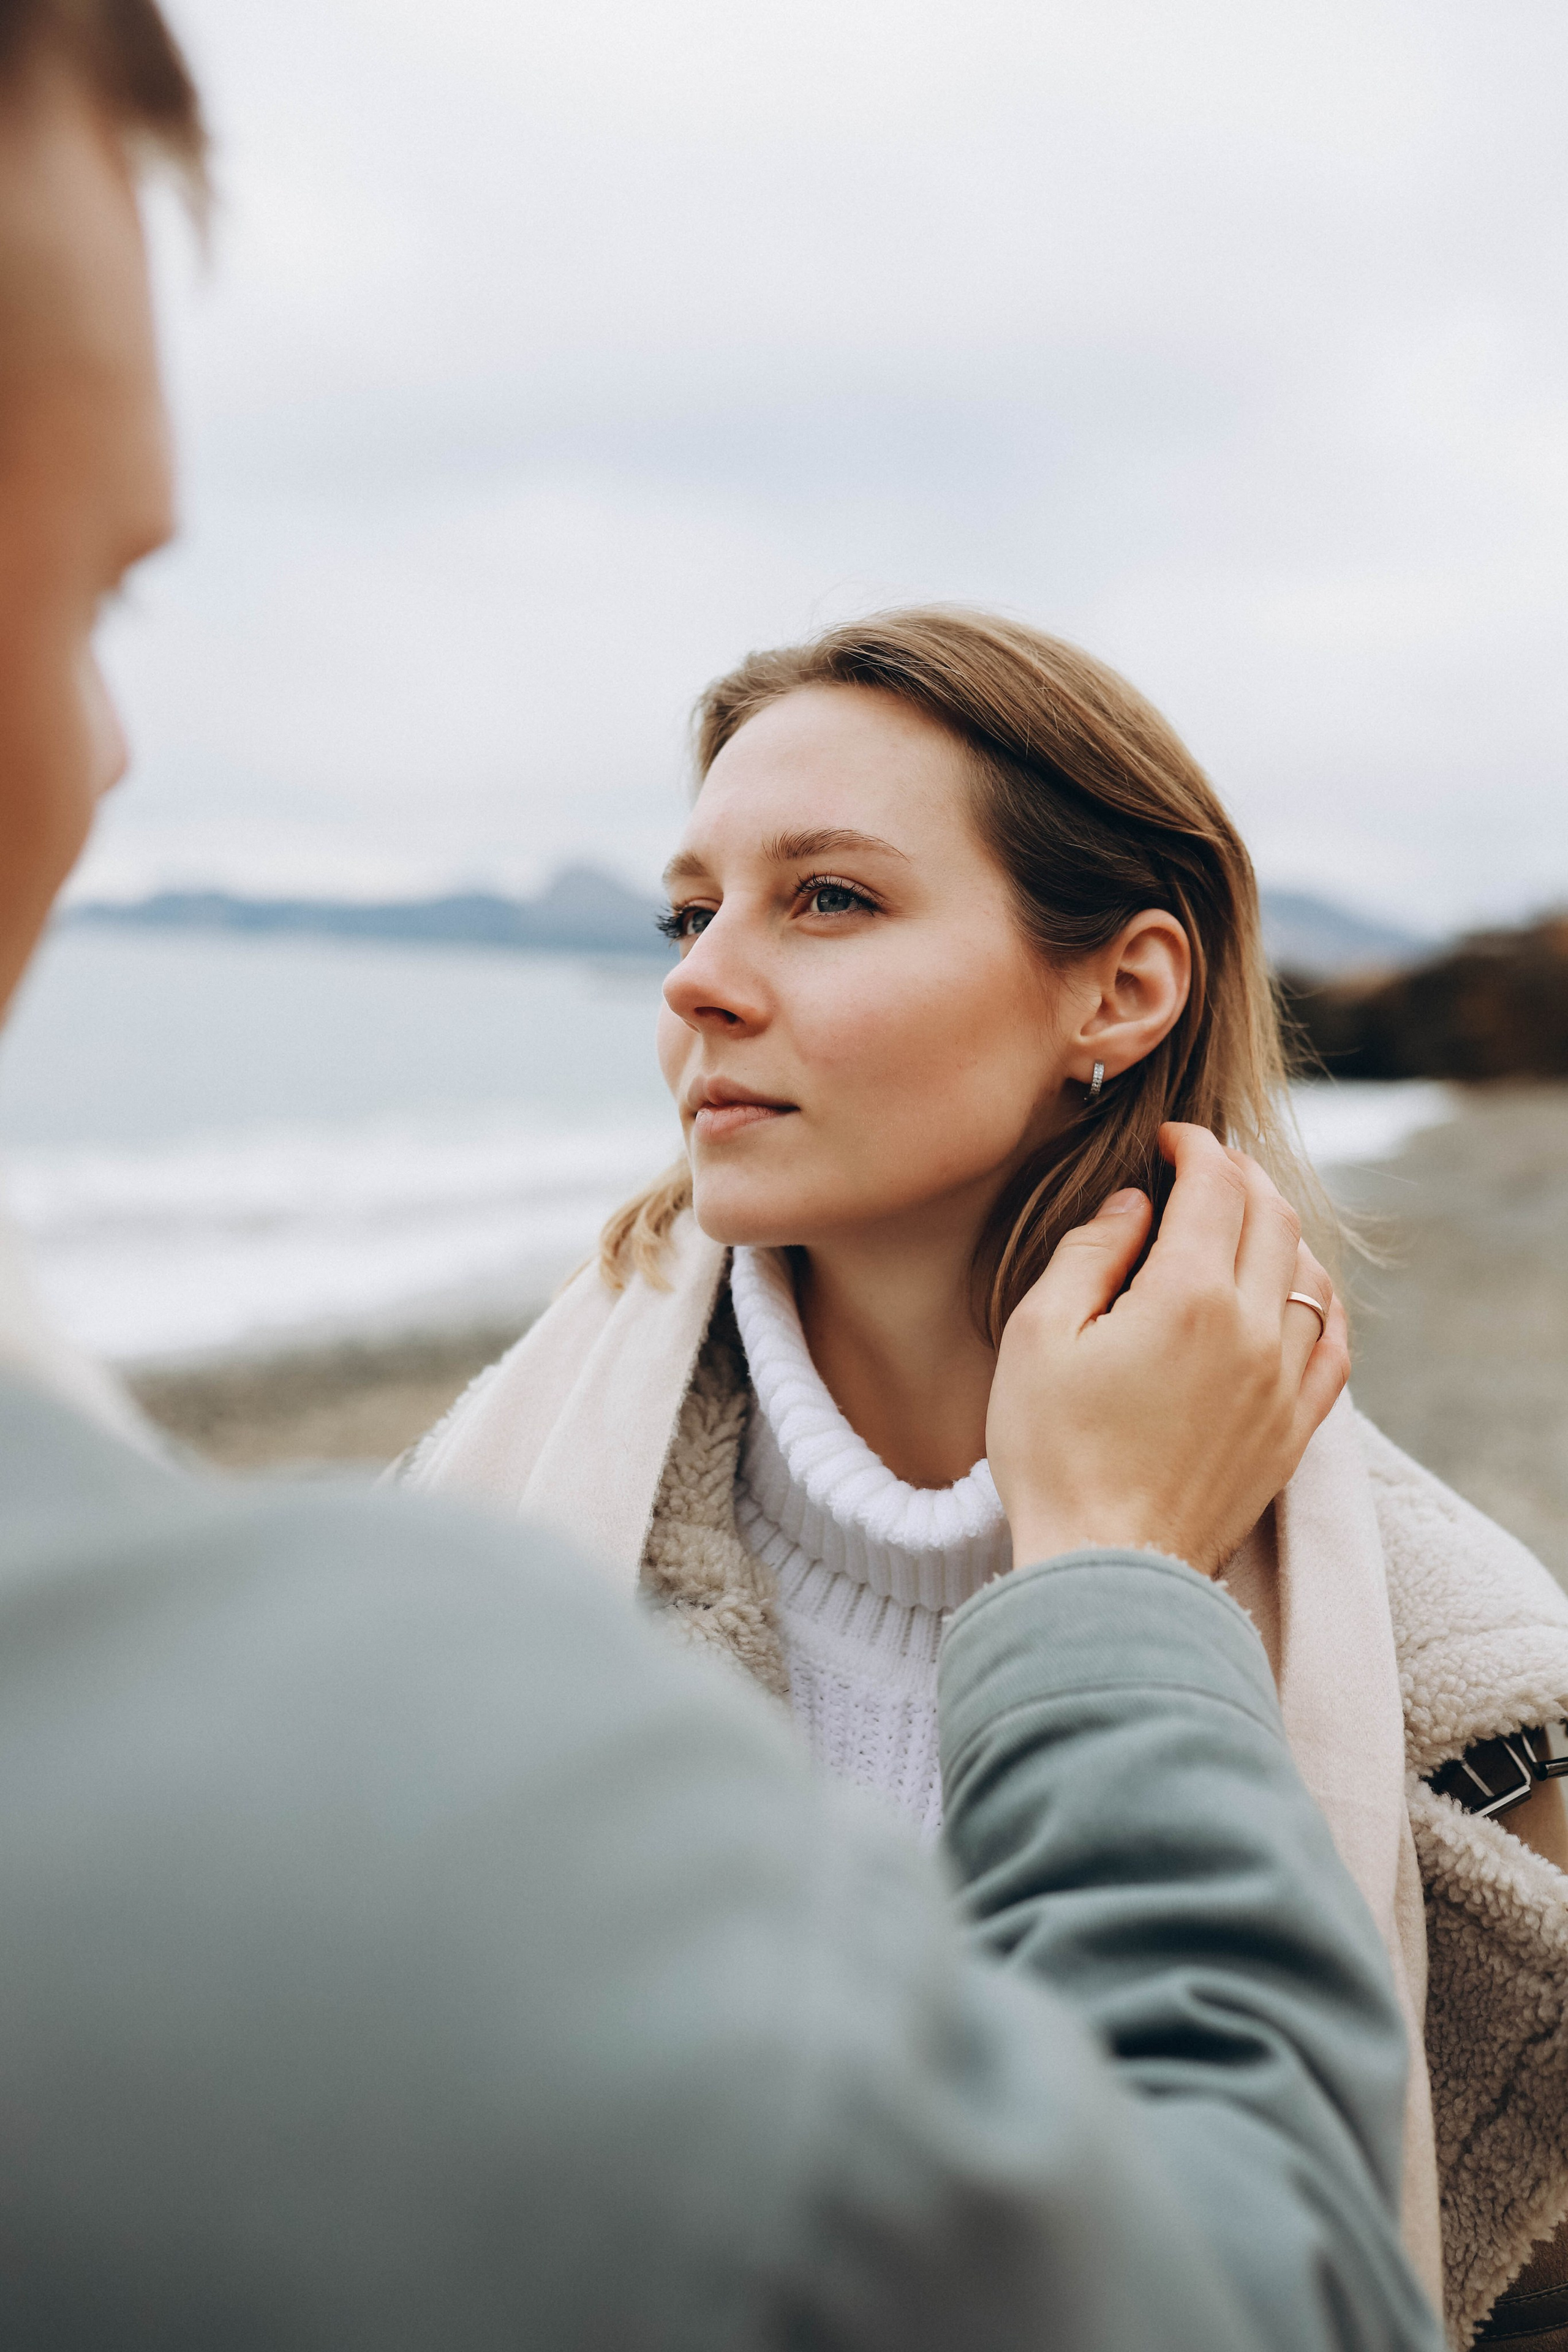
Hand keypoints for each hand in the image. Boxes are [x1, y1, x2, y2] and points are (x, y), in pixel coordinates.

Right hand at [986, 1123, 1348, 1577]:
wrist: (1107, 1570)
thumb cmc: (1054, 1455)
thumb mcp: (1039, 1337)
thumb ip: (1089, 1252)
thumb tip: (1134, 1203)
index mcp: (1190, 1297)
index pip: (1216, 1185)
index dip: (1194, 1146)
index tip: (1168, 1139)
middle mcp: (1256, 1330)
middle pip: (1273, 1217)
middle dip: (1240, 1175)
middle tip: (1204, 1166)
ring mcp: (1286, 1382)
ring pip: (1309, 1272)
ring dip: (1279, 1230)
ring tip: (1243, 1221)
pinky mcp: (1296, 1429)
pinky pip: (1333, 1341)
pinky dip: (1317, 1298)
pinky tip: (1293, 1292)